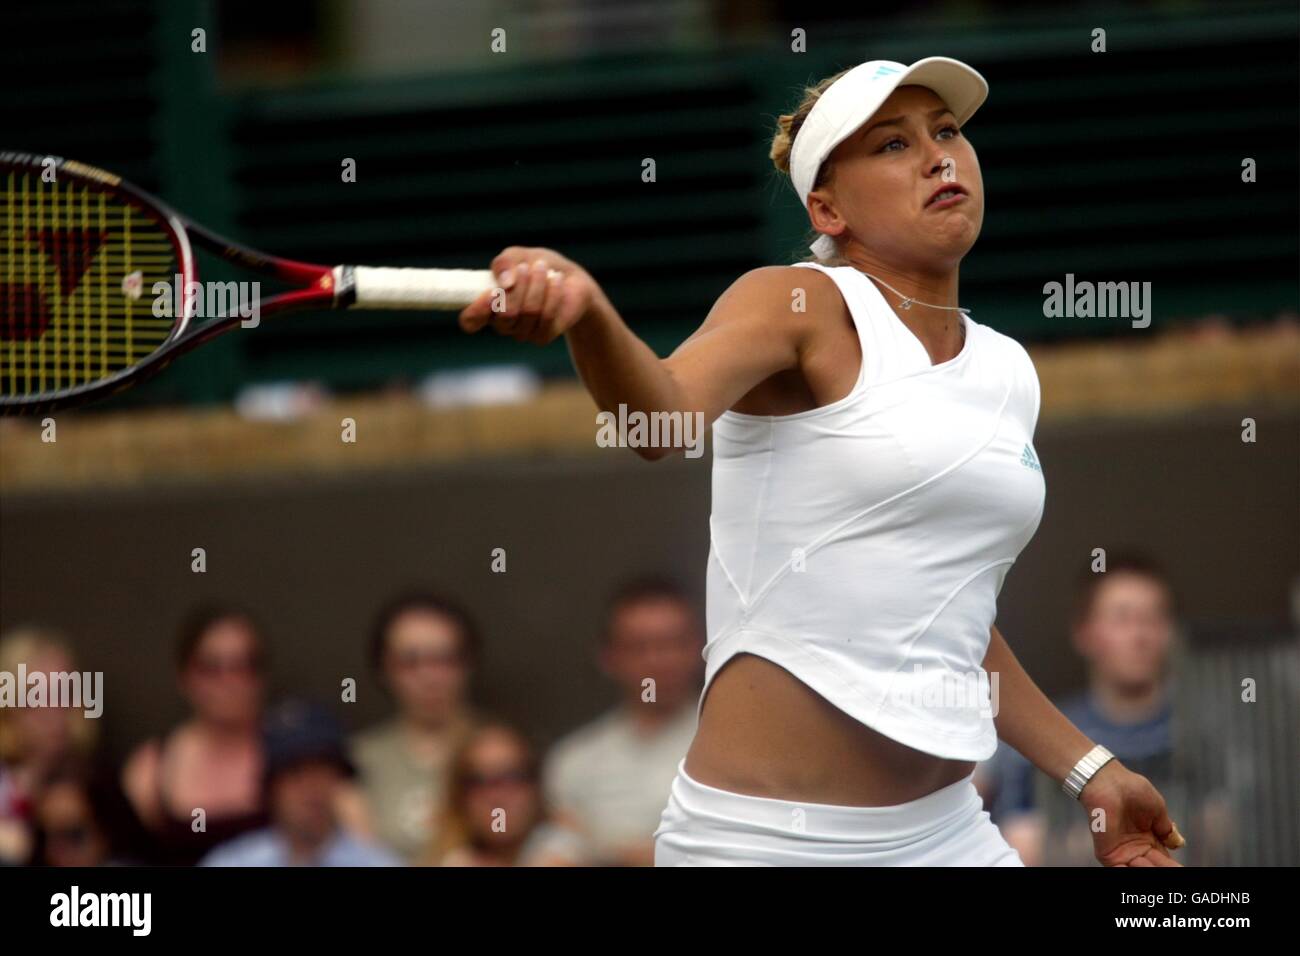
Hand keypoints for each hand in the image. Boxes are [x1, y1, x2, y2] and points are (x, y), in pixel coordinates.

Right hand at [458, 246, 606, 344]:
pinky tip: (556, 280)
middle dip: (519, 287)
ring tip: (542, 268)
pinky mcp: (542, 337)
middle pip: (504, 314)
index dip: (476, 311)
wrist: (569, 278)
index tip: (490, 293)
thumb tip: (505, 282)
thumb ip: (504, 263)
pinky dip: (552, 293)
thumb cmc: (536, 266)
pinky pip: (546, 317)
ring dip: (537, 285)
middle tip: (528, 267)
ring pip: (527, 313)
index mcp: (487, 306)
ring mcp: (521, 332)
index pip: (470, 320)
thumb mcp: (518, 256)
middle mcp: (501, 323)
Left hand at [1080, 761, 1184, 866]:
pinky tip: (1143, 864)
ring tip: (1157, 864)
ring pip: (1140, 870)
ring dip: (1151, 869)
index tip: (1180, 867)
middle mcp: (1136, 848)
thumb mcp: (1157, 810)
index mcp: (1148, 838)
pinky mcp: (1108, 854)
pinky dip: (1133, 871)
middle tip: (1175, 868)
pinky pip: (1121, 871)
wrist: (1110, 783)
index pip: (1163, 860)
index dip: (1172, 865)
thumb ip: (1166, 829)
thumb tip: (1178, 844)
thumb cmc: (1133, 790)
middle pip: (1153, 867)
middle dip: (1164, 868)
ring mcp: (1122, 852)